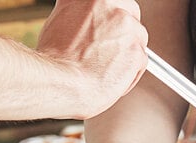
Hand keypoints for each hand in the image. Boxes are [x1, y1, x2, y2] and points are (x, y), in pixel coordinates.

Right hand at [37, 0, 147, 117]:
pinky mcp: (136, 50)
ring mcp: (127, 26)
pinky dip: (128, 76)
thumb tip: (85, 20)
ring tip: (102, 71)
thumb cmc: (55, 61)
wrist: (60, 83)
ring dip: (126, 56)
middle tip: (104, 54)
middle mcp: (111, 3)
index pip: (114, 3)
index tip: (103, 34)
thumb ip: (81, 15)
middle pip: (130, 15)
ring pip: (138, 40)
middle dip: (123, 34)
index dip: (109, 21)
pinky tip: (109, 81)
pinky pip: (140, 63)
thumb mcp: (61, 21)